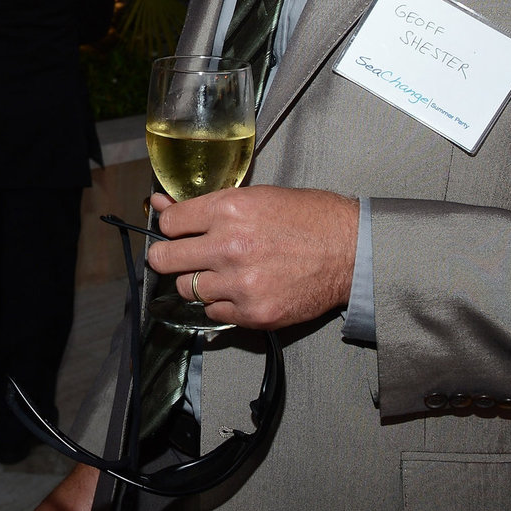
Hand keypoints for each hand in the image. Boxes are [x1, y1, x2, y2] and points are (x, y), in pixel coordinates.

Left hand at [146, 186, 358, 330]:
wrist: (350, 250)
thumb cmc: (307, 218)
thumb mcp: (255, 197)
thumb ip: (205, 205)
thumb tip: (159, 203)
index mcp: (228, 210)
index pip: (168, 223)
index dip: (170, 226)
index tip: (177, 230)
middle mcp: (228, 247)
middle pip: (164, 259)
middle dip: (167, 256)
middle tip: (176, 256)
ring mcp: (240, 284)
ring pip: (187, 289)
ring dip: (198, 281)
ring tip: (221, 272)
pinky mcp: (254, 313)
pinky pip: (213, 313)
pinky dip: (221, 303)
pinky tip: (240, 288)